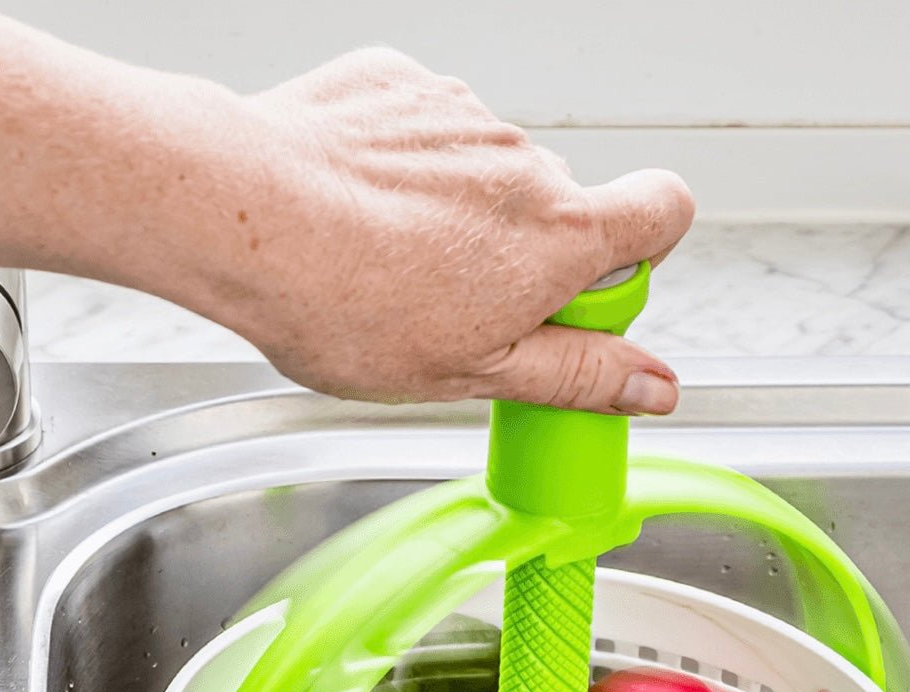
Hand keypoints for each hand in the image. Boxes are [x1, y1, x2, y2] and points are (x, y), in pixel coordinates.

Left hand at [218, 49, 692, 412]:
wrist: (243, 220)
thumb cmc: (345, 303)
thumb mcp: (472, 373)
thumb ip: (575, 374)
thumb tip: (653, 386)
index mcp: (557, 235)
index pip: (665, 212)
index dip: (640, 253)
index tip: (583, 300)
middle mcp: (524, 160)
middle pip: (556, 206)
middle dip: (521, 255)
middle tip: (451, 308)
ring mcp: (461, 115)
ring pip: (485, 174)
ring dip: (456, 217)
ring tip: (383, 265)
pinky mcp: (401, 87)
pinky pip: (424, 136)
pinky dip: (404, 173)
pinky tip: (356, 215)